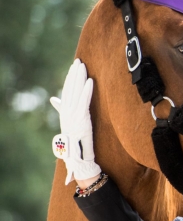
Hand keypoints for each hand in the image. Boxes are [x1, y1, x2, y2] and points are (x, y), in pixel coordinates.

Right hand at [50, 59, 100, 184]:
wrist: (78, 158)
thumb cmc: (76, 142)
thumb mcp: (70, 124)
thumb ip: (63, 110)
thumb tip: (54, 99)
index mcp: (65, 113)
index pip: (67, 91)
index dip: (70, 79)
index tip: (73, 67)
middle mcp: (67, 113)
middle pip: (70, 89)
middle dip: (74, 75)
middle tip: (78, 61)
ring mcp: (73, 115)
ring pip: (76, 93)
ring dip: (80, 79)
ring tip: (83, 66)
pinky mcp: (81, 119)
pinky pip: (84, 102)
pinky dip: (87, 91)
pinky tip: (90, 81)